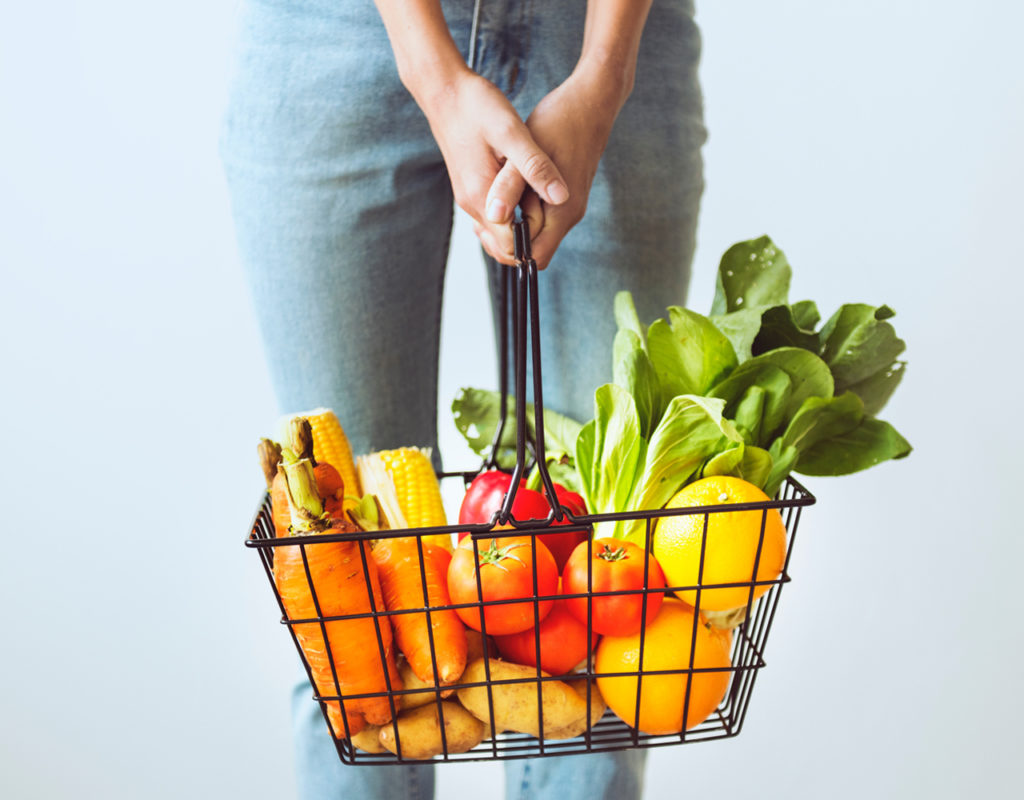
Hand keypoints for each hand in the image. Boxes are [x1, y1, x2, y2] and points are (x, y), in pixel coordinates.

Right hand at [416, 69, 568, 263]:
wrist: (444, 90)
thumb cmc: (477, 107)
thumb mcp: (513, 132)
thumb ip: (535, 167)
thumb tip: (562, 197)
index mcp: (482, 197)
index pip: (509, 247)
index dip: (535, 241)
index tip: (555, 219)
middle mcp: (472, 204)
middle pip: (501, 246)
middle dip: (529, 240)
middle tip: (553, 214)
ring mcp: (469, 197)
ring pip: (497, 232)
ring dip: (521, 227)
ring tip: (543, 202)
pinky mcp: (471, 187)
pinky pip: (493, 215)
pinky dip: (511, 214)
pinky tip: (528, 193)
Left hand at [479, 68, 627, 267]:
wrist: (591, 101)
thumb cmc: (560, 122)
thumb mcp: (527, 152)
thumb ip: (510, 187)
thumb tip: (494, 217)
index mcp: (562, 213)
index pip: (533, 258)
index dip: (507, 249)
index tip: (487, 224)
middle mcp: (568, 216)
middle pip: (532, 249)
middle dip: (506, 235)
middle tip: (486, 207)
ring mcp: (568, 207)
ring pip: (533, 231)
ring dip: (512, 219)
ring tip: (495, 194)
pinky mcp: (563, 195)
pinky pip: (537, 215)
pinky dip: (520, 207)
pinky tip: (507, 185)